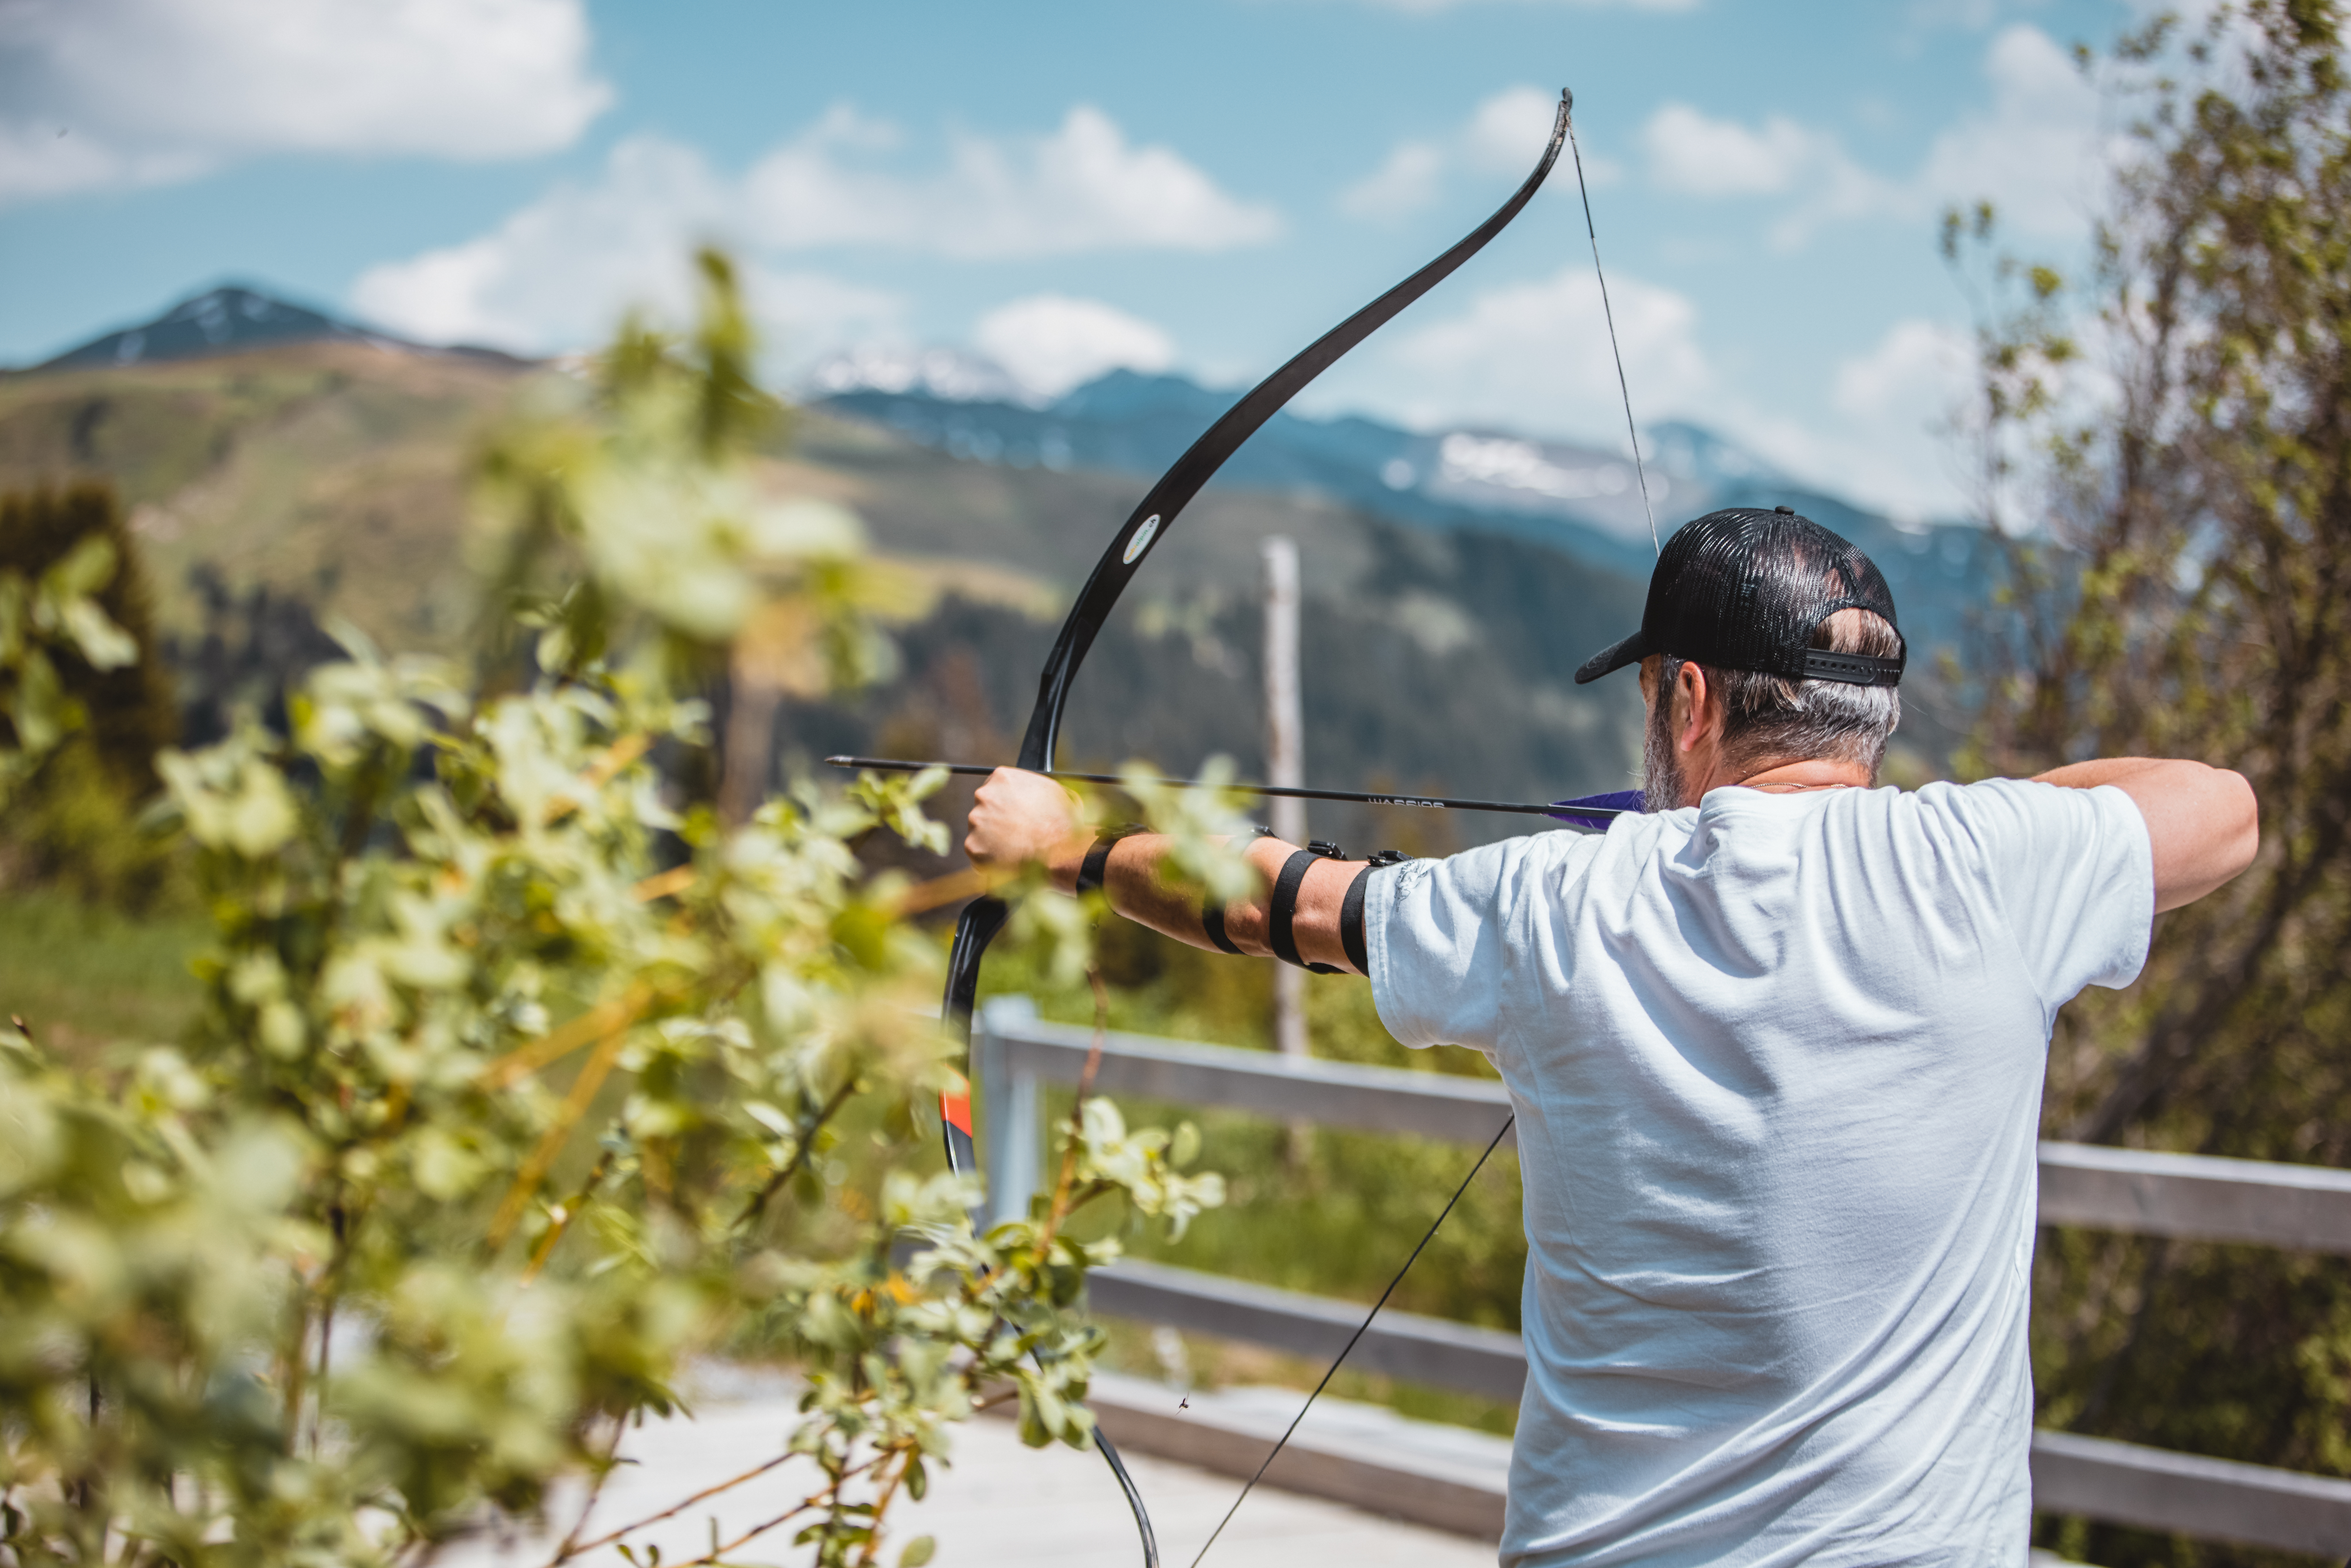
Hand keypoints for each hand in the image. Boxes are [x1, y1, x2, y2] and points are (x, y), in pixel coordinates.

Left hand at [963, 767, 1085, 871]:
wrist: (1060, 852)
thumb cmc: (1061, 823)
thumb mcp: (1054, 792)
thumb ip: (1033, 788)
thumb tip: (1032, 793)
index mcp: (1002, 778)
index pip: (995, 788)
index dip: (1005, 803)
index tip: (1012, 814)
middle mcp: (984, 796)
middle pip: (985, 809)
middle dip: (997, 821)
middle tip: (1015, 833)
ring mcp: (976, 821)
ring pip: (980, 831)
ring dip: (993, 840)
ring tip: (1016, 849)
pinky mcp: (973, 846)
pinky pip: (978, 853)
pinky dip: (990, 859)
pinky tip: (1008, 861)